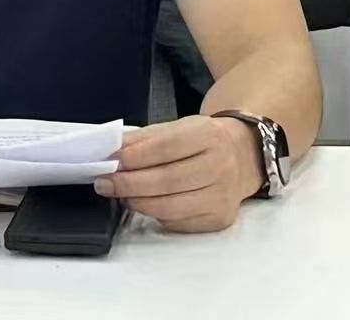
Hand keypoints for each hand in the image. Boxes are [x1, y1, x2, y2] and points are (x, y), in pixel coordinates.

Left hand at [93, 115, 261, 233]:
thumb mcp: (179, 128)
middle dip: (129, 183)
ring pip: (170, 207)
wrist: (244, 156)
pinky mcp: (219, 219)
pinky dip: (156, 215)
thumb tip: (112, 152)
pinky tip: (145, 204)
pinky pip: (178, 223)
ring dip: (138, 202)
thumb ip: (145, 139)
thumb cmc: (203, 141)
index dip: (135, 157)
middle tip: (105, 183)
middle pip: (166, 180)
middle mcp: (221, 166)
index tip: (110, 161)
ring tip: (121, 195)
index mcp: (209, 135)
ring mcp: (222, 196)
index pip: (165, 148)